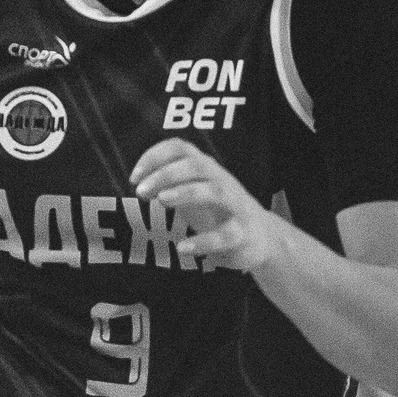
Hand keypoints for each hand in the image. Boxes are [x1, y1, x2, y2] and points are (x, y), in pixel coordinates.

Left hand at [128, 140, 275, 272]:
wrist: (263, 238)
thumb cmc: (219, 211)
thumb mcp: (194, 191)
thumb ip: (170, 182)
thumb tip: (137, 180)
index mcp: (207, 169)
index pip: (181, 148)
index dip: (155, 157)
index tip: (134, 177)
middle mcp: (222, 181)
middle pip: (196, 166)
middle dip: (166, 174)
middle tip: (141, 191)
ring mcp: (235, 206)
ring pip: (214, 192)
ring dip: (186, 193)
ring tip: (162, 201)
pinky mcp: (243, 233)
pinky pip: (225, 235)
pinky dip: (203, 241)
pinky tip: (183, 248)